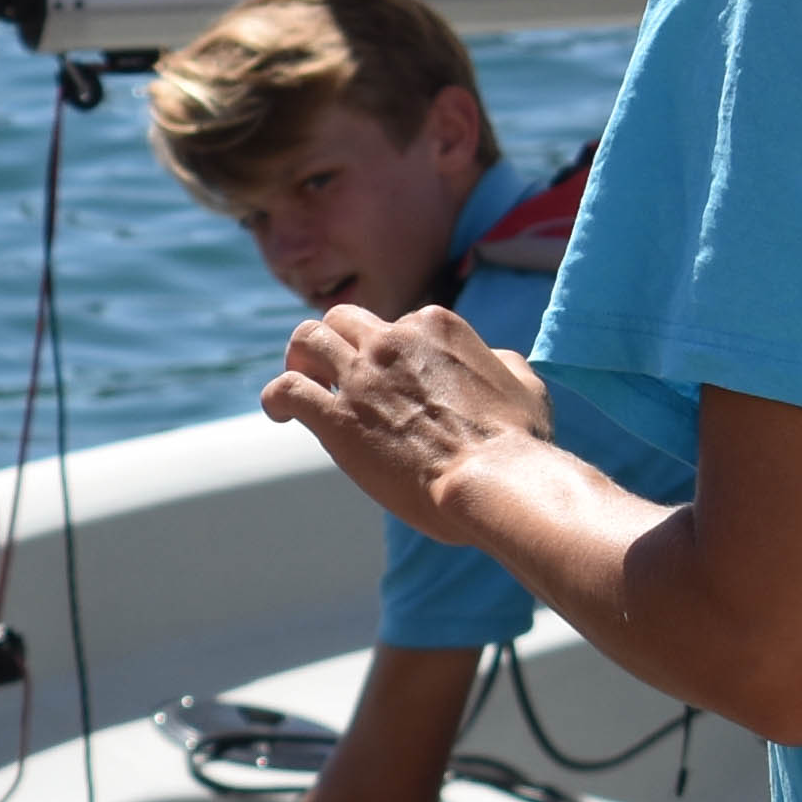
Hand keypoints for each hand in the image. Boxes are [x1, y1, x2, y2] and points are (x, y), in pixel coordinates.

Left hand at [263, 303, 557, 544]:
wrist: (495, 481)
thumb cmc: (518, 443)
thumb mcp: (525, 384)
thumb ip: (500, 361)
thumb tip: (491, 356)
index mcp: (435, 326)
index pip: (396, 323)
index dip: (390, 350)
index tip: (391, 379)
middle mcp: (393, 340)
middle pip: (343, 320)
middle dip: (335, 340)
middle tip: (329, 369)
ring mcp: (362, 375)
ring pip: (308, 339)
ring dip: (299, 357)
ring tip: (299, 379)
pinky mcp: (336, 415)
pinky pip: (287, 389)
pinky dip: (276, 396)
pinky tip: (278, 413)